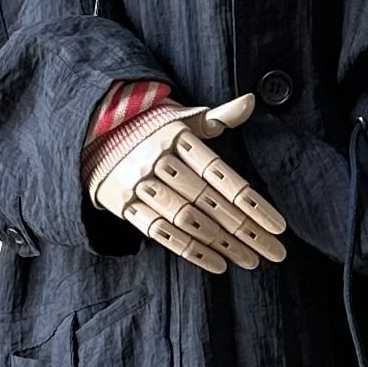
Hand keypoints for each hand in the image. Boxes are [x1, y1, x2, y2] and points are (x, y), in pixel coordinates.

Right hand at [88, 90, 288, 274]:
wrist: (90, 133)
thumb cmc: (149, 126)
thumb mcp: (181, 116)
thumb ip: (218, 116)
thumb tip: (250, 102)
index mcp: (177, 137)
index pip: (220, 174)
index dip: (250, 201)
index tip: (277, 225)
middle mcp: (158, 161)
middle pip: (208, 202)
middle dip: (244, 230)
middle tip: (274, 251)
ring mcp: (139, 186)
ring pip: (186, 220)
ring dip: (221, 243)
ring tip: (251, 260)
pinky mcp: (123, 206)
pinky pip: (159, 232)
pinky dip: (189, 250)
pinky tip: (217, 264)